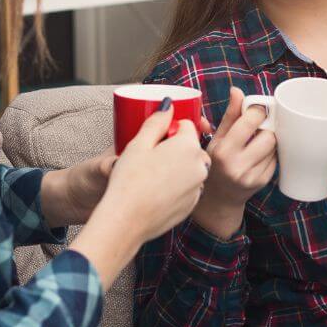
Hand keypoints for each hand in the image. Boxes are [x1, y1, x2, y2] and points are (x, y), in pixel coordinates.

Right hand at [42, 112, 213, 226]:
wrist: (126, 221)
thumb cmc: (129, 181)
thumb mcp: (138, 144)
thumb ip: (157, 122)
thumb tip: (168, 106)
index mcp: (188, 146)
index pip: (187, 126)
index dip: (170, 129)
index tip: (157, 138)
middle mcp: (200, 166)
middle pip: (192, 147)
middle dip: (176, 148)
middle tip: (152, 157)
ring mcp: (198, 187)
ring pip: (191, 168)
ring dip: (178, 167)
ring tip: (153, 175)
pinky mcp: (192, 205)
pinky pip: (188, 187)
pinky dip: (177, 186)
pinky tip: (157, 191)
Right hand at [192, 87, 276, 237]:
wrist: (219, 198)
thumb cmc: (216, 164)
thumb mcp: (217, 138)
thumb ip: (230, 115)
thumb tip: (237, 90)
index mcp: (223, 151)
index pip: (251, 122)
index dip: (258, 111)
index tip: (257, 110)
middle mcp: (237, 166)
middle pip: (268, 135)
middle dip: (265, 128)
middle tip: (258, 128)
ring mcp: (252, 177)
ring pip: (274, 147)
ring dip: (268, 140)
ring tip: (256, 143)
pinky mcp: (263, 182)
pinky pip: (276, 159)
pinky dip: (270, 154)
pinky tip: (258, 156)